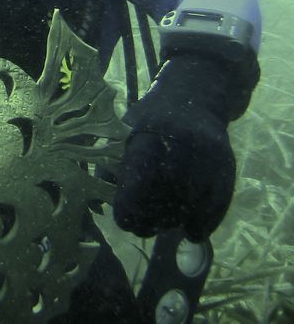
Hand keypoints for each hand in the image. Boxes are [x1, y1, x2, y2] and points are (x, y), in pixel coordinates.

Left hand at [114, 54, 241, 240]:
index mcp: (145, 146)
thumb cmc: (150, 121)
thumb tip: (105, 203)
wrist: (192, 98)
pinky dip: (205, 223)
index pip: (134, 195)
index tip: (126, 220)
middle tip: (146, 226)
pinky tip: (193, 230)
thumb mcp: (125, 136)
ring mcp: (204, 161)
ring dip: (176, 223)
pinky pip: (216, 206)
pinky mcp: (224, 168)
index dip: (129, 214)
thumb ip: (115, 169)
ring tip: (167, 224)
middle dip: (151, 222)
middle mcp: (176, 155)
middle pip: (161, 207)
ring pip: (190, 210)